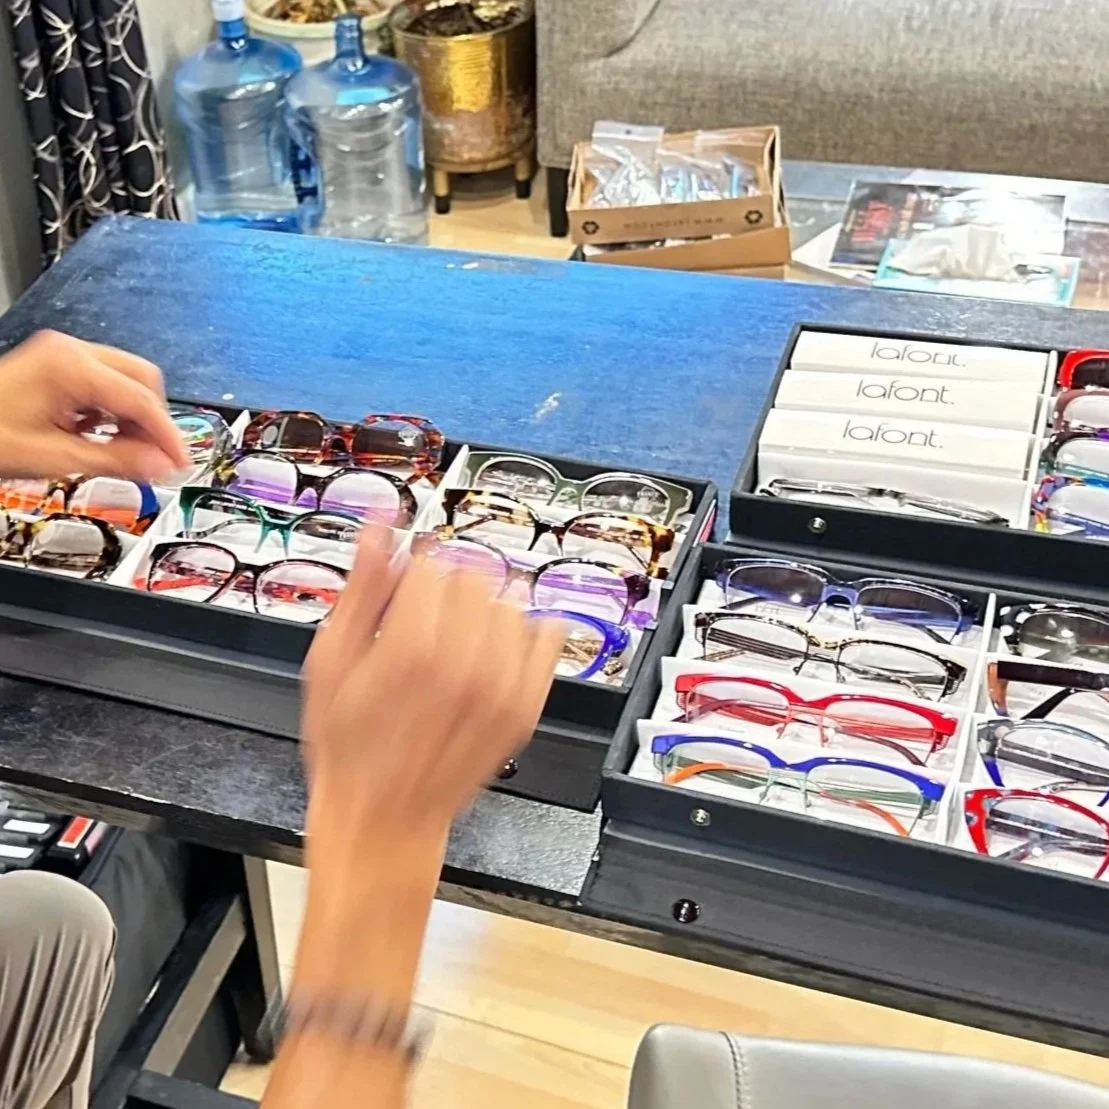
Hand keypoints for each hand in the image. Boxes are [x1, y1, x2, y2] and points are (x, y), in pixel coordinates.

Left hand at [0, 331, 188, 480]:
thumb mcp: (53, 458)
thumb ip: (117, 461)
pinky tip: (104, 437)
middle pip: (143, 380)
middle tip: (158, 458)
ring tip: (130, 453)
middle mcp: (70, 352)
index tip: (183, 461)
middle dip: (155, 420)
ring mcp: (63, 357)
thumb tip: (163, 465)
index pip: (142, 399)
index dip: (169, 435)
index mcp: (69, 366)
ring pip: (128, 381)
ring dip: (135, 418)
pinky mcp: (57, 368)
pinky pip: (105, 385)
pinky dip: (113, 412)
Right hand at [302, 527, 565, 860]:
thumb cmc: (350, 745)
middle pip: (474, 576)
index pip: (435, 561)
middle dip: (446, 589)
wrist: (385, 817)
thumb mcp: (333, 658)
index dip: (413, 570)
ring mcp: (503, 685)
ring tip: (454, 641)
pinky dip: (526, 632)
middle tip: (421, 620)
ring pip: (510, 601)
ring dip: (483, 609)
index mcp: (413, 646)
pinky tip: (496, 647)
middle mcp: (467, 662)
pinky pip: (546, 637)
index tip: (401, 589)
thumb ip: (364, 583)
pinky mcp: (526, 704)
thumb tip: (382, 522)